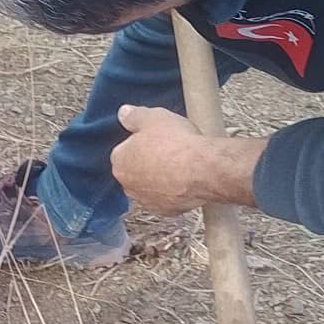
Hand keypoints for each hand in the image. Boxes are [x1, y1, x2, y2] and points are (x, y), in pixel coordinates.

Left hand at [112, 105, 261, 215]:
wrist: (202, 169)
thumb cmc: (177, 142)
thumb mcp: (153, 117)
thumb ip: (134, 116)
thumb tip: (123, 113)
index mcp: (120, 161)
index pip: (124, 150)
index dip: (141, 142)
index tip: (157, 138)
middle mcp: (128, 185)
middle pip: (135, 170)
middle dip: (148, 162)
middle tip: (169, 150)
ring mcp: (146, 201)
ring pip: (150, 187)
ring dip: (160, 178)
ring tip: (180, 165)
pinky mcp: (165, 211)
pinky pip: (166, 199)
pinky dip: (173, 191)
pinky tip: (186, 180)